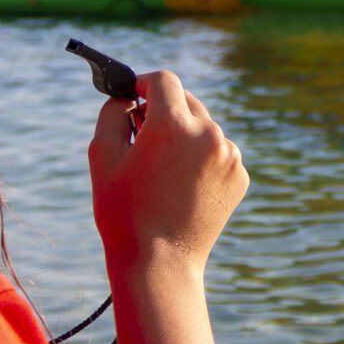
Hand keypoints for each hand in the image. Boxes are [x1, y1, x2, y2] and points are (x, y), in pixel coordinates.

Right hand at [89, 71, 246, 277]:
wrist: (160, 262)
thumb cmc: (123, 211)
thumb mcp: (103, 156)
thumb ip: (113, 113)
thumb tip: (128, 97)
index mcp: (173, 125)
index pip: (163, 80)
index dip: (144, 83)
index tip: (134, 94)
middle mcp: (209, 134)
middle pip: (186, 101)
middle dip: (163, 110)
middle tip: (141, 135)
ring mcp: (229, 156)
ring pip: (203, 128)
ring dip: (183, 136)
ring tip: (161, 170)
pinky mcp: (240, 176)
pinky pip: (217, 153)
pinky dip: (200, 159)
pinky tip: (181, 186)